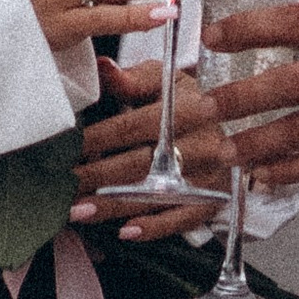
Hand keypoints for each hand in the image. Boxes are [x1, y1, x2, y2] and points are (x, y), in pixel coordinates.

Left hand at [71, 55, 233, 240]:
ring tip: (77, 211)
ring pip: (155, 195)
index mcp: (186, 109)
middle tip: (62, 186)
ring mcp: (208, 176)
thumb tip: (103, 67)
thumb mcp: (165, 81)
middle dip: (97, 176)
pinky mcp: (213, 200)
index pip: (135, 126)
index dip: (100, 138)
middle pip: (141, 164)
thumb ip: (132, 79)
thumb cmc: (188, 100)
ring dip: (114, 206)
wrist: (235, 124)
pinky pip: (182, 218)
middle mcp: (200, 144)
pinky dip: (154, 227)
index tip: (69, 148)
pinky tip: (125, 231)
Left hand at [202, 1, 298, 190]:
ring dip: (256, 142)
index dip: (249, 27)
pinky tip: (265, 175)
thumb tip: (276, 41)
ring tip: (225, 150)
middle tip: (206, 105)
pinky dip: (290, 172)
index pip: (297, 20)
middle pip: (290, 81)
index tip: (213, 38)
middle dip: (240, 96)